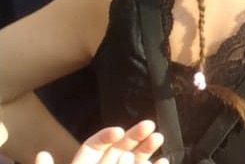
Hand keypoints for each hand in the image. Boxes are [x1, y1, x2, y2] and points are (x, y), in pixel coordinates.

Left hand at [38, 120, 165, 163]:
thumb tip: (41, 153)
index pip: (93, 146)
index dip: (106, 136)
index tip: (119, 131)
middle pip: (118, 148)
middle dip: (134, 136)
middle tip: (149, 124)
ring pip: (134, 159)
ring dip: (148, 147)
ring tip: (159, 137)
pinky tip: (164, 160)